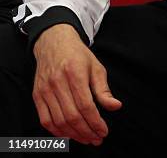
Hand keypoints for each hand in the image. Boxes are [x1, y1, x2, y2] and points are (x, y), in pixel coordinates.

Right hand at [32, 24, 121, 144]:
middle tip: (97, 138)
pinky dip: (57, 132)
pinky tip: (69, 134)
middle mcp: (58, 82)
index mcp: (75, 73)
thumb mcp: (96, 67)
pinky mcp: (37, 95)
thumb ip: (104, 89)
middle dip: (87, 132)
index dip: (95, 122)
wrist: (54, 42)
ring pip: (59, 121)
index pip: (86, 105)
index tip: (104, 131)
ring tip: (86, 139)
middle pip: (72, 116)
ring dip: (74, 135)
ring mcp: (45, 89)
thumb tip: (115, 107)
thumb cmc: (78, 55)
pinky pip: (45, 120)